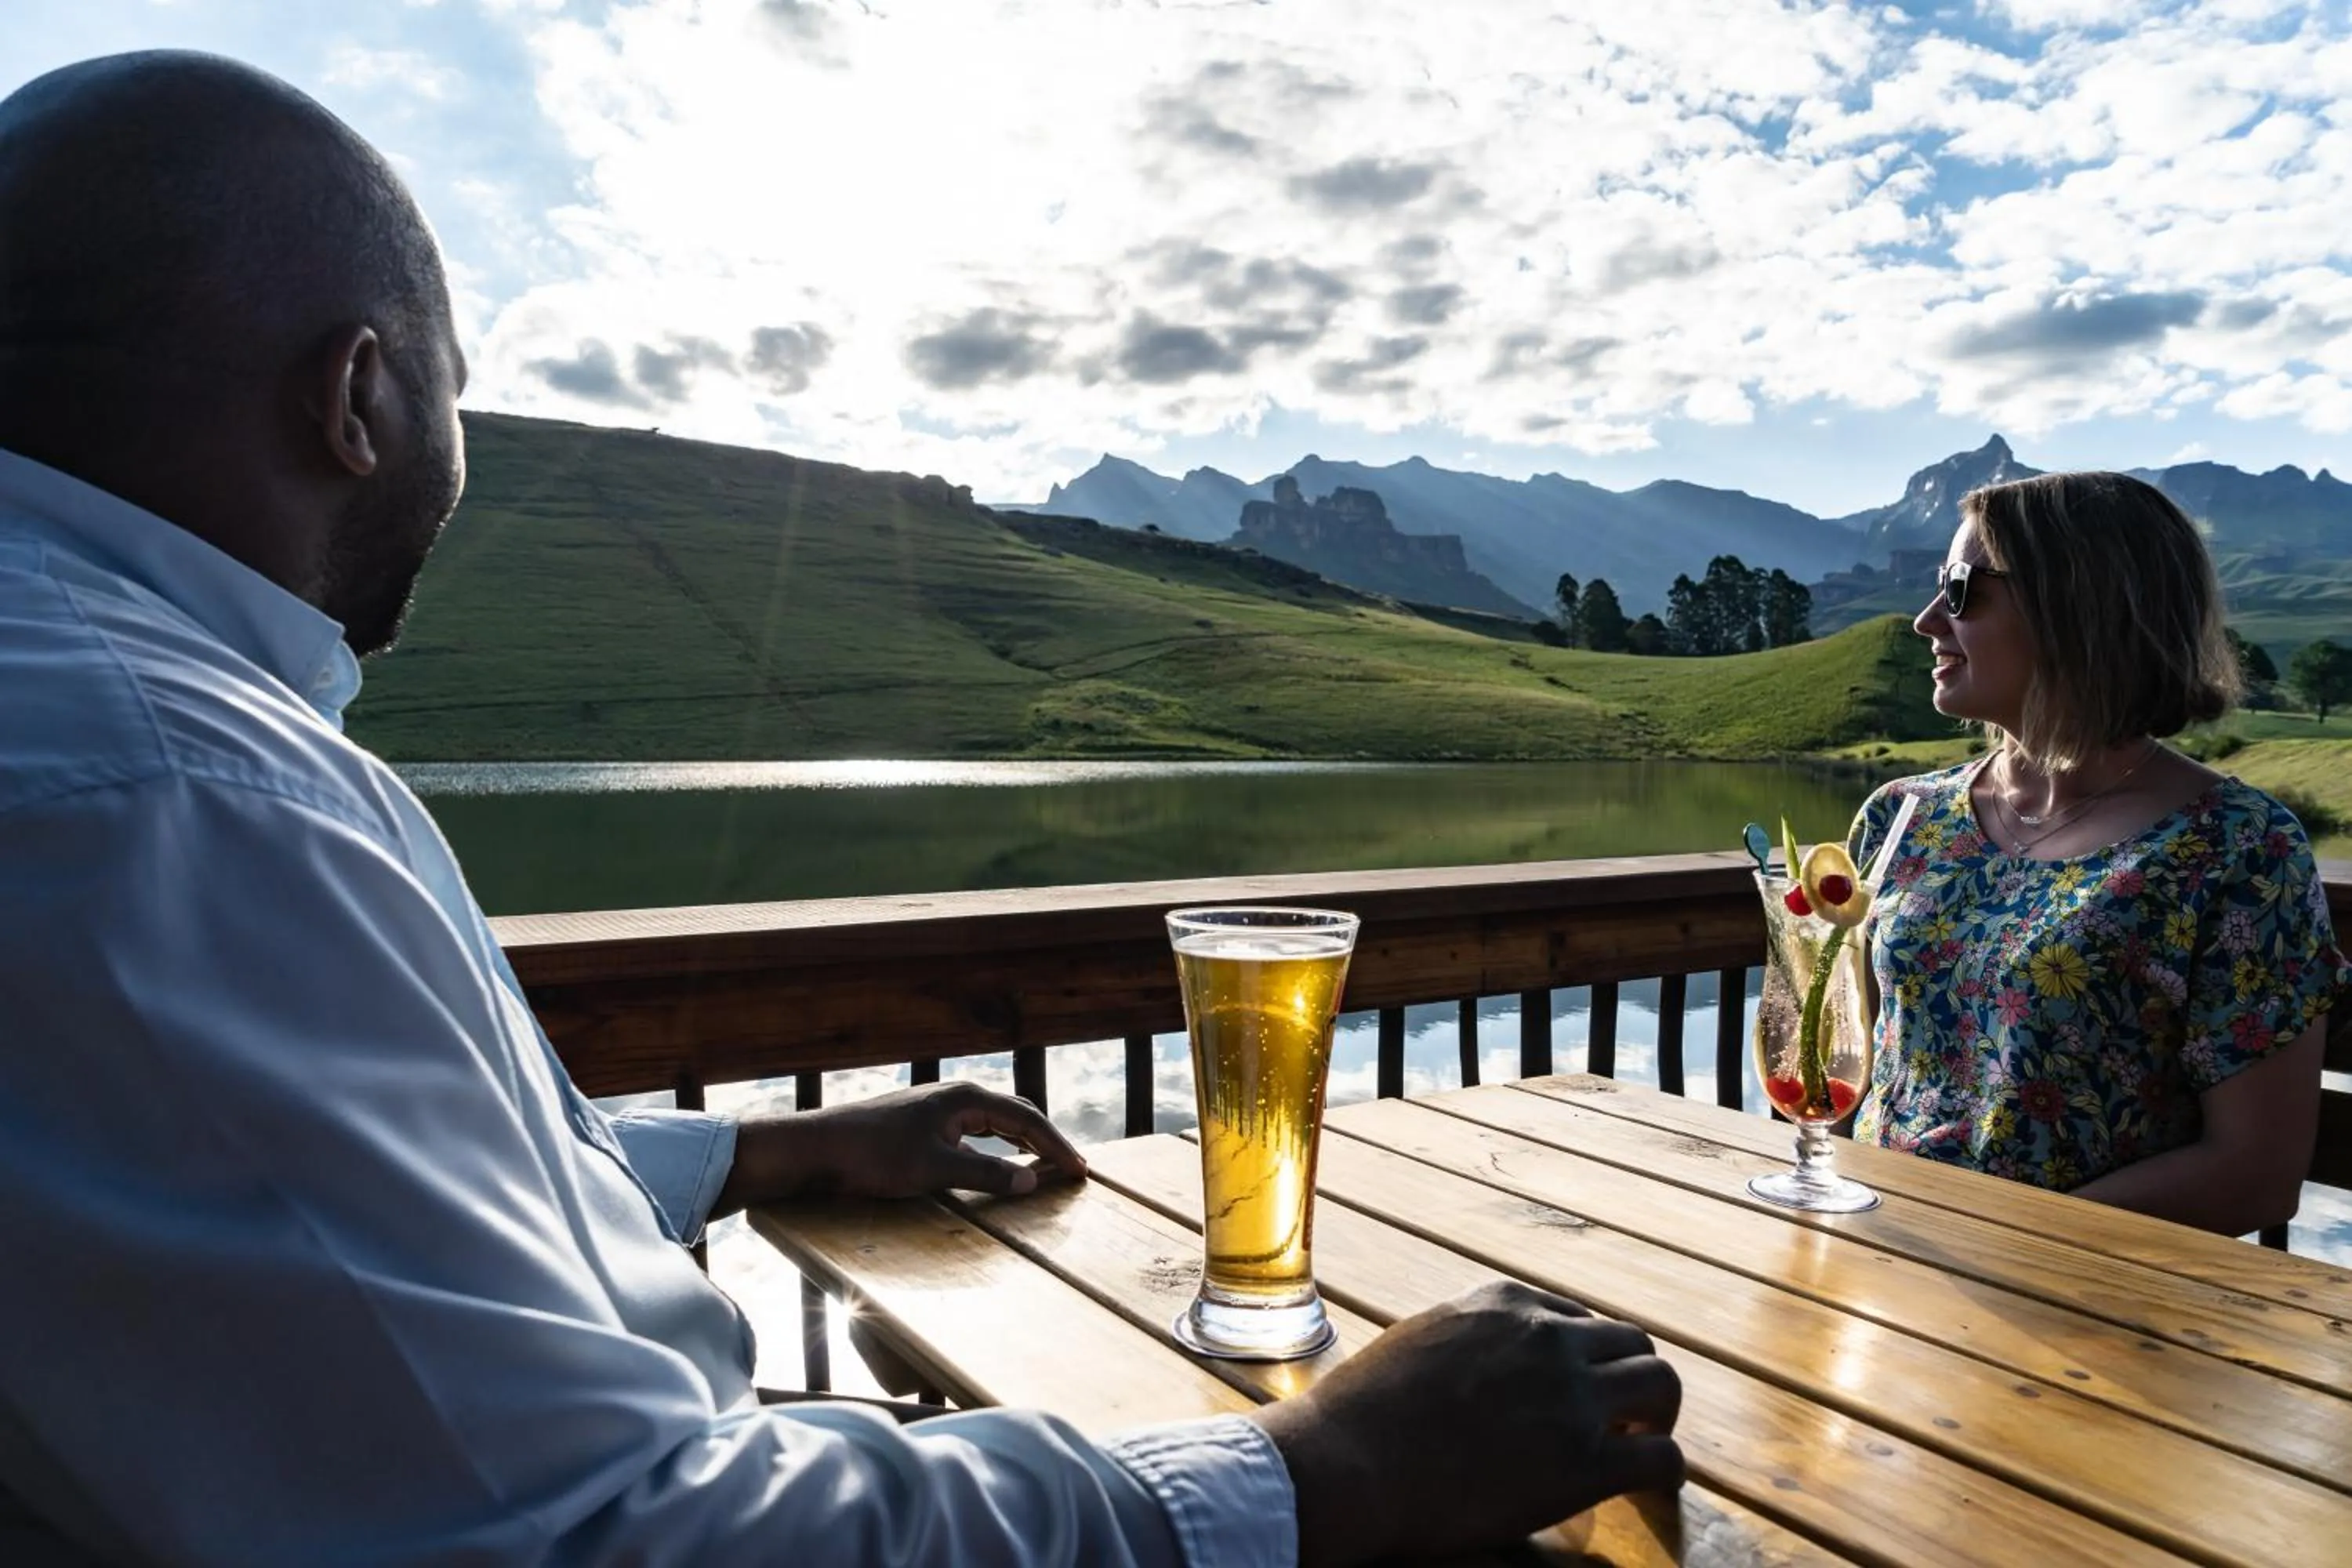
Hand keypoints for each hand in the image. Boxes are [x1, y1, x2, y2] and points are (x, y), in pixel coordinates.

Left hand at [714, 1081, 1087, 1214]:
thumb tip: (1032, 1181)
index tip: (1081, 1172)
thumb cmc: (873, 1156)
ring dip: (1024, 1142)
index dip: (1057, 1147)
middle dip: (1047, 1140)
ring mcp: (938, 1108)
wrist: (818, 1148)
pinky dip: (998, 1146)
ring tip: (1046, 1164)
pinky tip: (997, 1163)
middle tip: (1072, 1168)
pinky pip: (975, 1131)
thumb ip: (986, 1175)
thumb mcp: (933, 1170)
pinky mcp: (923, 1123)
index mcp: (966, 1098)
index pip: (1027, 1119)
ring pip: (995, 1121)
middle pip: (1016, 1114)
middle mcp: (956, 1095)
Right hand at [1248, 1280, 1682, 1567]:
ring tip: (1640, 1445)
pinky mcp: (1585, 1460)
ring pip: (1661, 1384)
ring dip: (1658, 1416)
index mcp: (1506, 1302)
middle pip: (1632, 1343)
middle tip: (1620, 1418)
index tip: (1576, 1388)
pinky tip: (1647, 1488)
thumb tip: (1484, 1365)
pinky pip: (1663, 1457)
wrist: (1351, 1459)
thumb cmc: (1363, 1408)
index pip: (1577, 1318)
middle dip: (1631, 1379)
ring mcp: (1572, 1396)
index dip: (1584, 1358)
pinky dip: (1665, 1471)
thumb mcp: (1421, 1337)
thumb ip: (1468, 1339)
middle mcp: (1549, 1337)